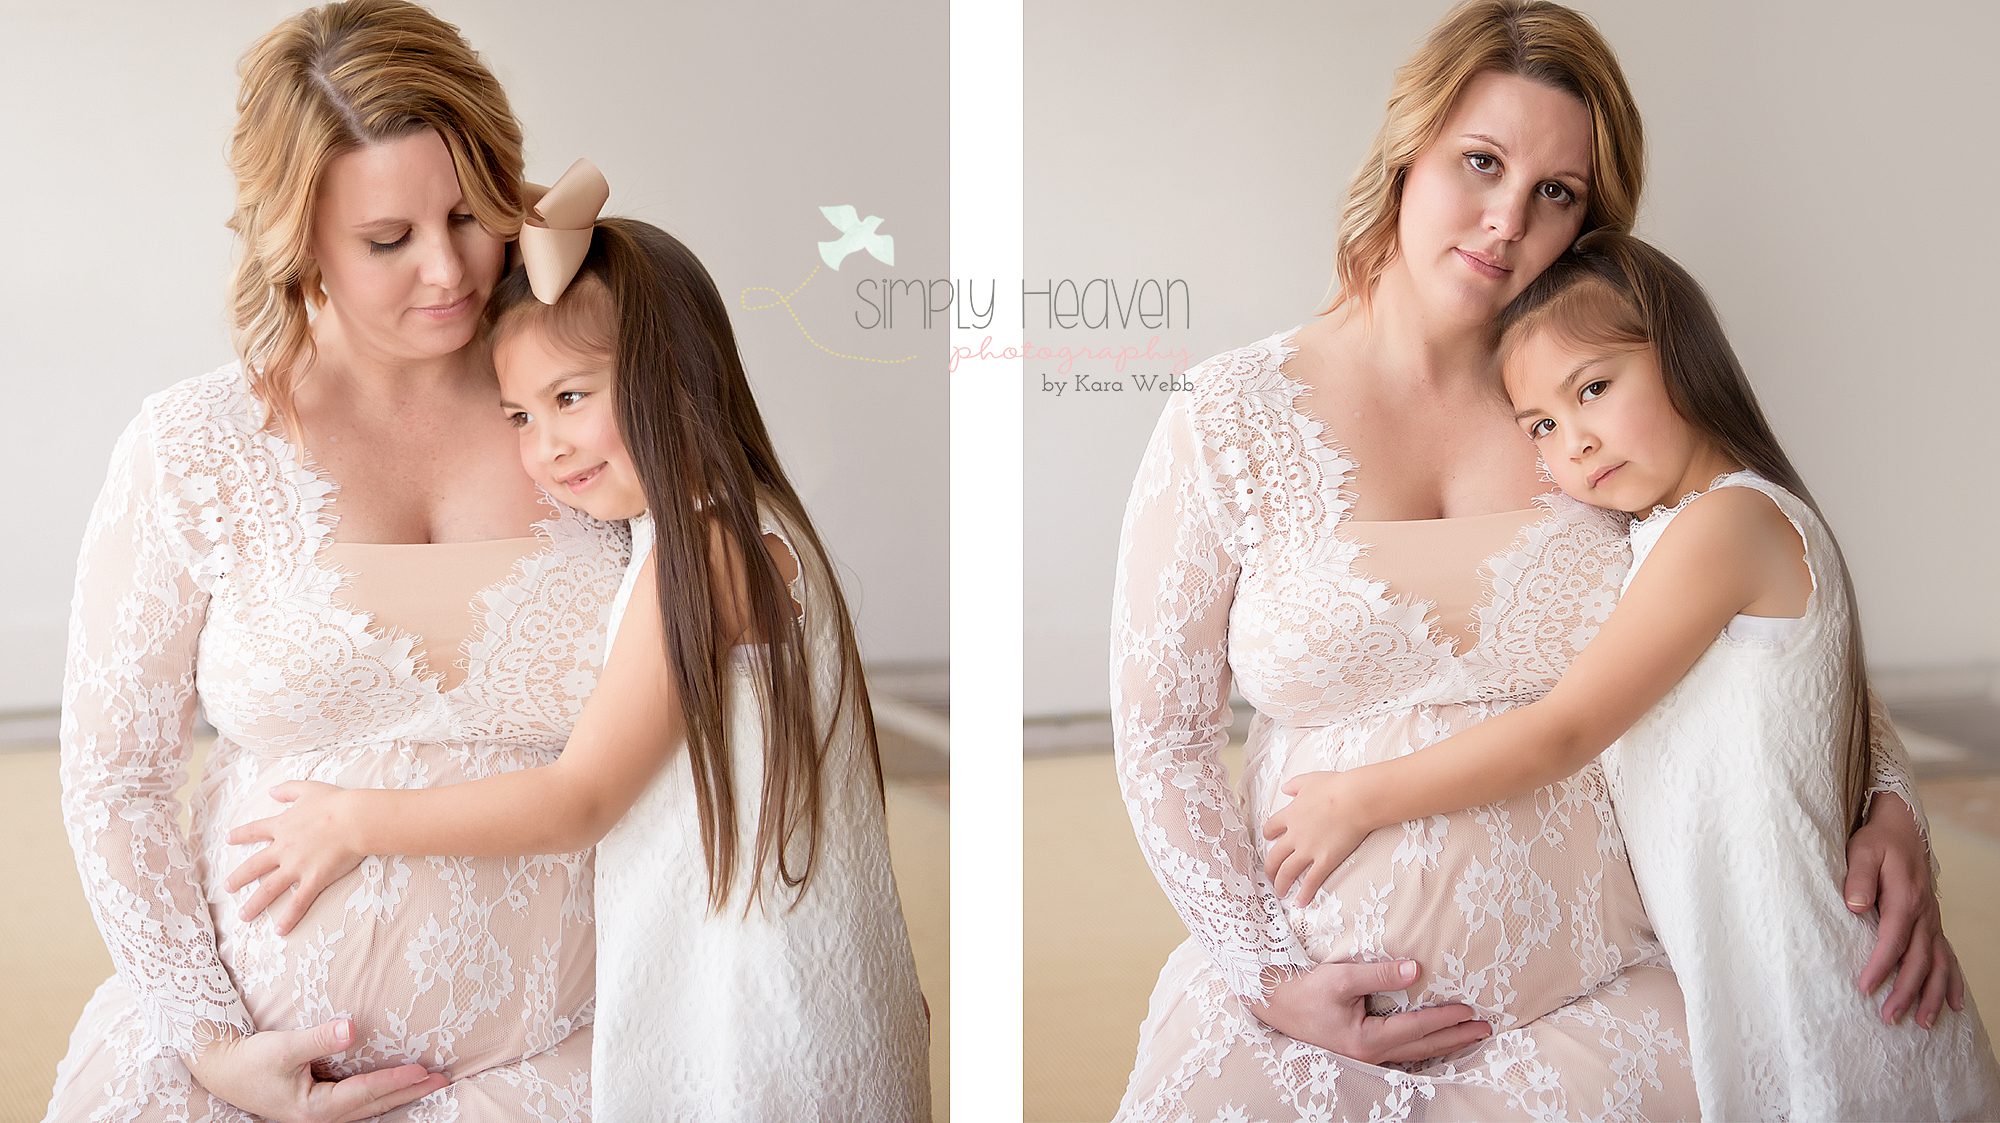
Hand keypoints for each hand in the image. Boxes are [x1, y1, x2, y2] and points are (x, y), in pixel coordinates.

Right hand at [184, 1019, 448, 1121]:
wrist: (219, 1070)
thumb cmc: (249, 1059)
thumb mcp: (283, 1048)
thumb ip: (319, 1039)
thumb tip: (352, 1028)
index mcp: (313, 1109)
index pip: (364, 1093)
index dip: (395, 1082)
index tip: (423, 1071)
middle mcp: (319, 1119)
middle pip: (373, 1105)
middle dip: (408, 1092)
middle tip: (442, 1079)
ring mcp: (318, 1116)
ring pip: (368, 1108)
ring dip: (398, 1096)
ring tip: (428, 1083)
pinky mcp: (315, 1108)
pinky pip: (357, 1105)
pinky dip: (379, 1096)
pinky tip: (394, 1089)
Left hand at [225, 781, 364, 935]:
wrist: (354, 819)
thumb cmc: (335, 802)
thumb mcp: (309, 789)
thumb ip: (288, 790)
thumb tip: (271, 791)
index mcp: (282, 826)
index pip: (255, 831)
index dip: (241, 835)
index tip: (228, 839)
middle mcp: (284, 848)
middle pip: (255, 866)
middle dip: (239, 877)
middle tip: (227, 887)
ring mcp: (296, 866)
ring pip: (269, 889)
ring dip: (255, 904)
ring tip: (243, 916)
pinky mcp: (313, 879)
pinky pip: (298, 902)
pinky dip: (289, 917)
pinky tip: (279, 931)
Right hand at [1251, 960, 1490, 1063]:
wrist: (1274, 1004)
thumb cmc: (1304, 990)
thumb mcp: (1341, 977)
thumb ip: (1379, 974)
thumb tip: (1417, 970)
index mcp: (1367, 1039)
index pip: (1416, 1027)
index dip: (1445, 1019)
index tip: (1469, 1010)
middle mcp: (1370, 1053)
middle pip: (1422, 1046)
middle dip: (1455, 1037)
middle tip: (1484, 1029)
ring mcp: (1365, 1055)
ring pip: (1414, 1051)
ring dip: (1443, 1043)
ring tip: (1468, 1036)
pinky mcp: (1359, 1048)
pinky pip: (1401, 1049)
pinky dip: (1423, 1044)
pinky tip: (1432, 1040)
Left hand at [1261, 770, 1374, 905]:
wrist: (1354, 799)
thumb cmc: (1335, 786)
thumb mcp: (1309, 780)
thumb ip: (1294, 785)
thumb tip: (1285, 788)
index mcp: (1290, 815)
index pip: (1271, 828)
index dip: (1269, 835)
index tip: (1270, 839)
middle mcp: (1294, 835)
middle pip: (1274, 855)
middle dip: (1269, 868)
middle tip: (1269, 875)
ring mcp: (1308, 849)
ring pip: (1287, 871)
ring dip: (1281, 884)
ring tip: (1280, 892)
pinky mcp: (1324, 860)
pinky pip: (1310, 881)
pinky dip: (1304, 893)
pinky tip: (1300, 902)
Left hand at [1844, 792, 1963, 1027]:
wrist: (1902, 828)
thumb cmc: (1876, 841)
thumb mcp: (1860, 851)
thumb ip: (1857, 878)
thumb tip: (1855, 905)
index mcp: (1904, 898)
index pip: (1892, 940)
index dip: (1880, 966)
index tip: (1866, 988)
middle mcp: (1924, 914)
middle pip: (1918, 960)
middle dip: (1906, 991)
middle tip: (1890, 1018)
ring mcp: (1932, 920)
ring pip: (1937, 964)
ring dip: (1933, 994)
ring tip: (1924, 1023)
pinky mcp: (1933, 923)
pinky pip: (1948, 956)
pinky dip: (1952, 981)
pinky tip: (1955, 1004)